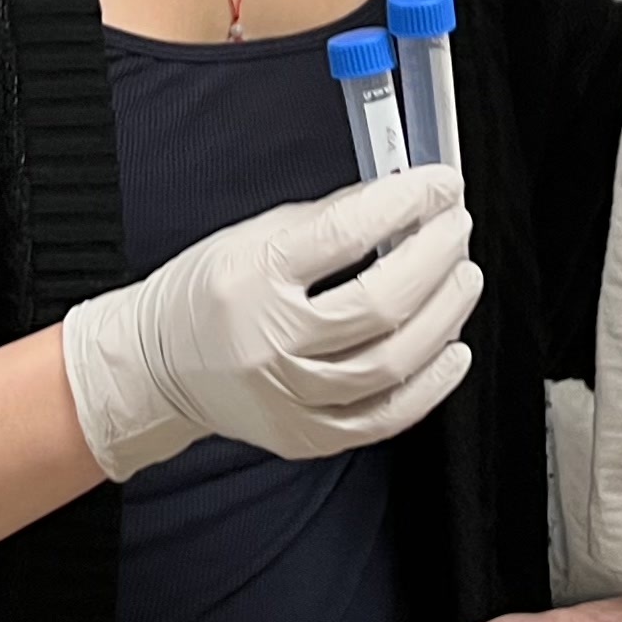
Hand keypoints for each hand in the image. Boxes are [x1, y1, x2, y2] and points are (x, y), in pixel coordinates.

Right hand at [61, 167, 476, 481]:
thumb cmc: (208, 295)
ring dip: (444, 315)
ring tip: (463, 279)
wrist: (158, 367)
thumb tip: (401, 200)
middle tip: (456, 229)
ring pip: (390, 364)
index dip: (405, 205)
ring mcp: (290, 397)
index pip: (344, 234)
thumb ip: (327, 220)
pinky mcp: (307, 436)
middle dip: (434, 259)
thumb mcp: (251, 237)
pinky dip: (430, 384)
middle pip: (378, 305)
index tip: (440, 186)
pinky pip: (384, 418)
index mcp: (253, 278)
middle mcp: (271, 342)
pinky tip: (452, 349)